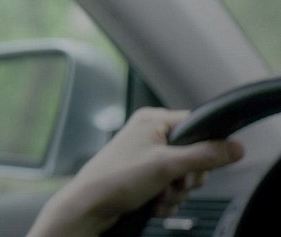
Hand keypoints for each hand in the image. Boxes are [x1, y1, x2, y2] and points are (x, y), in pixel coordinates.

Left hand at [27, 107, 244, 236]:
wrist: (89, 206)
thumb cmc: (115, 178)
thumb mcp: (167, 165)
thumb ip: (205, 156)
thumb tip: (235, 148)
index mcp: (153, 120)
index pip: (197, 125)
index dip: (204, 148)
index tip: (198, 165)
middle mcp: (149, 135)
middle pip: (194, 155)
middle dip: (186, 178)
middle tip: (173, 183)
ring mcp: (146, 158)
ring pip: (182, 177)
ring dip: (175, 193)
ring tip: (157, 195)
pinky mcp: (143, 178)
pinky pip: (170, 190)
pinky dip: (165, 201)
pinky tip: (152, 203)